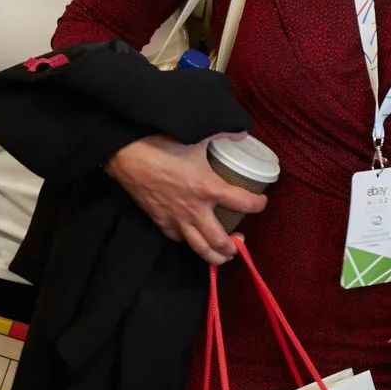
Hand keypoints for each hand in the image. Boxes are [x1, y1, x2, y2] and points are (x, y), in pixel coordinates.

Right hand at [105, 133, 264, 264]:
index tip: (262, 203)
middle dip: (233, 247)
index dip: (258, 205)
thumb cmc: (163, 145)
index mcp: (208, 188)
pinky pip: (179, 239)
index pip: (243, 203)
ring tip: (223, 255)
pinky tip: (194, 238)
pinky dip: (189, 242)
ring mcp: (176, 219)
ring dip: (214, 256)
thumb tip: (241, 133)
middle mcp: (194, 210)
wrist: (128, 156)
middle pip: (219, 241)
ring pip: (199, 248)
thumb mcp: (198, 137)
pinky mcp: (160, 222)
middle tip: (240, 242)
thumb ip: (223, 134)